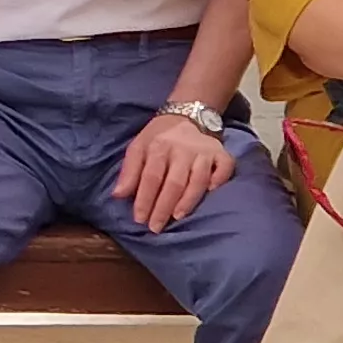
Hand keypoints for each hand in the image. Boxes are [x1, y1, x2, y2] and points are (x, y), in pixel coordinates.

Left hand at [111, 109, 233, 232]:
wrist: (186, 115)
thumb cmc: (159, 137)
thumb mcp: (138, 147)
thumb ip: (129, 171)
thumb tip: (118, 195)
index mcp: (159, 147)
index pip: (151, 177)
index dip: (145, 199)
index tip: (139, 219)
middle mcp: (183, 149)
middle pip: (174, 182)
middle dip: (164, 207)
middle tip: (156, 227)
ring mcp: (204, 151)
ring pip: (198, 179)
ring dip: (188, 200)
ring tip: (177, 217)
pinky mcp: (221, 153)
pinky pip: (225, 167)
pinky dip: (219, 180)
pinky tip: (211, 193)